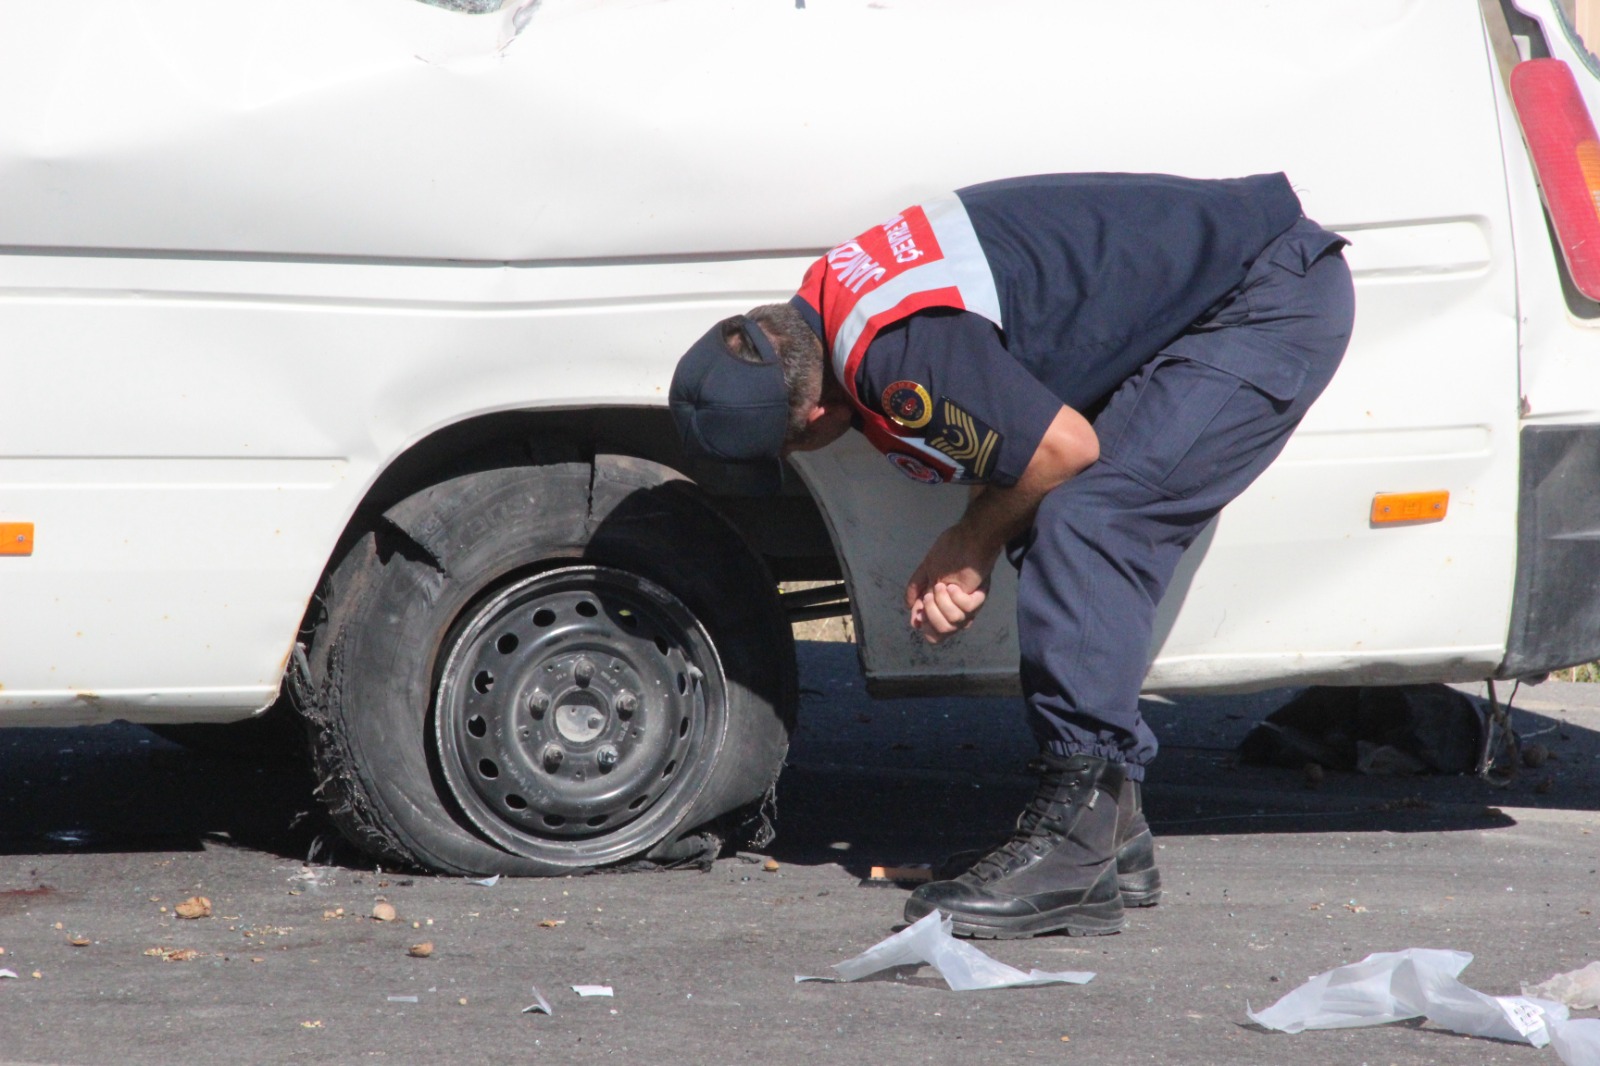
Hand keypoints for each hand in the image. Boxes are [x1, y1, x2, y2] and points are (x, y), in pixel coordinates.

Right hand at [904, 524, 995, 643]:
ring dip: (943, 604)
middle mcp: (958, 611)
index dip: (926, 628)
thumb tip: (910, 608)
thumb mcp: (928, 570)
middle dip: (931, 614)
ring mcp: (969, 607)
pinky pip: (966, 611)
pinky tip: (955, 586)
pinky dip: (956, 598)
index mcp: (945, 606)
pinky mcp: (978, 599)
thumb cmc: (951, 551)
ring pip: (954, 624)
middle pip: (942, 633)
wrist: (970, 538)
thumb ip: (918, 588)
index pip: (936, 633)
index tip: (918, 617)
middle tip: (931, 595)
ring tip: (943, 586)